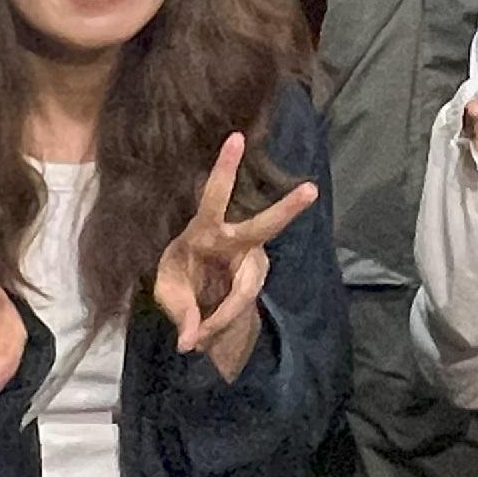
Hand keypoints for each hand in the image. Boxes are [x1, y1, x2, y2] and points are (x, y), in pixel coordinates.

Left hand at [150, 133, 319, 373]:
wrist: (196, 304)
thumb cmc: (178, 281)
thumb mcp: (166, 294)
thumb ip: (179, 310)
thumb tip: (190, 338)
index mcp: (204, 228)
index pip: (215, 194)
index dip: (226, 167)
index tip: (236, 137)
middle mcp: (236, 239)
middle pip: (264, 226)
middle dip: (288, 208)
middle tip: (311, 189)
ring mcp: (252, 260)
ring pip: (245, 290)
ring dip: (220, 316)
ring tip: (194, 339)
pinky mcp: (256, 280)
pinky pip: (242, 306)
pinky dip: (221, 323)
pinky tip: (203, 335)